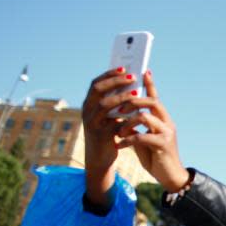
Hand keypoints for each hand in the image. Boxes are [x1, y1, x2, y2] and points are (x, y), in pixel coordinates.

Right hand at [82, 68, 139, 204]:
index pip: (95, 84)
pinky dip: (126, 116)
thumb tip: (132, 83)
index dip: (109, 75)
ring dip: (122, 97)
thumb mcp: (108, 116)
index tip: (123, 68)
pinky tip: (137, 112)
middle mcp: (87, 112)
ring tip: (137, 93)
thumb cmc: (108, 133)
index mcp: (88, 104)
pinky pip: (114, 122)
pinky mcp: (101, 136)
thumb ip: (115, 102)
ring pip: (105, 105)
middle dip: (116, 82)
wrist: (99, 158)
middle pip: (99, 91)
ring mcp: (92, 124)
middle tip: (132, 77)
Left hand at [114, 71, 189, 192]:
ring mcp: (167, 133)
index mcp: (163, 119)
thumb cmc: (156, 157)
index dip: (151, 84)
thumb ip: (138, 127)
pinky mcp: (163, 145)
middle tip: (119, 109)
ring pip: (145, 116)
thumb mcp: (144, 139)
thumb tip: (124, 116)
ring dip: (128, 122)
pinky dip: (128, 139)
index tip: (144, 71)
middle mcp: (167, 123)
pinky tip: (120, 145)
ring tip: (118, 132)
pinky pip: (142, 136)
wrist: (170, 177)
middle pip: (152, 102)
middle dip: (132, 101)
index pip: (156, 97)